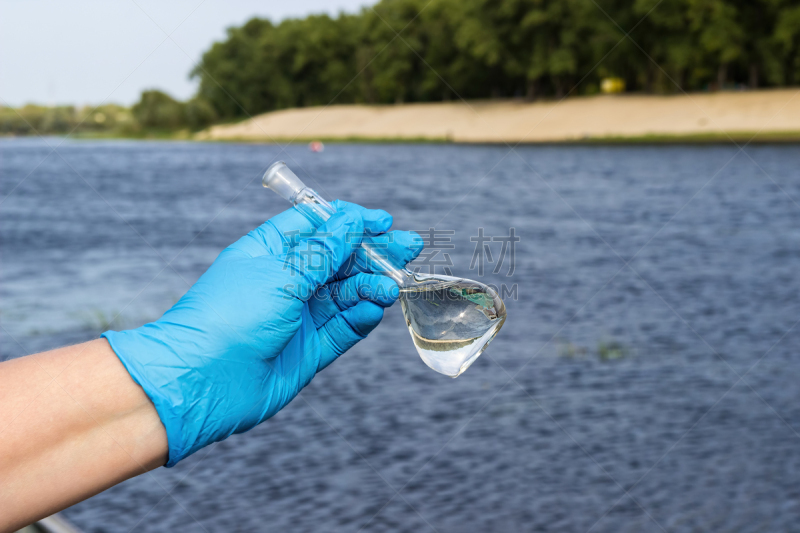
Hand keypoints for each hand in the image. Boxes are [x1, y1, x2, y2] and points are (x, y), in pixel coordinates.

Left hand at [103, 201, 421, 465]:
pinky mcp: (308, 350)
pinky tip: (374, 308)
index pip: (316, 227)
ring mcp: (298, 317)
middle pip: (338, 260)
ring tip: (390, 285)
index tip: (382, 221)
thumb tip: (352, 219)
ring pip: (345, 294)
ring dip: (370, 286)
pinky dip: (361, 317)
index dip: (349, 221)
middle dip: (373, 253)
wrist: (201, 382)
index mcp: (269, 253)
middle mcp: (285, 282)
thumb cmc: (229, 316)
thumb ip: (324, 251)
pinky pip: (343, 329)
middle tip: (409, 248)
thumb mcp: (281, 274)